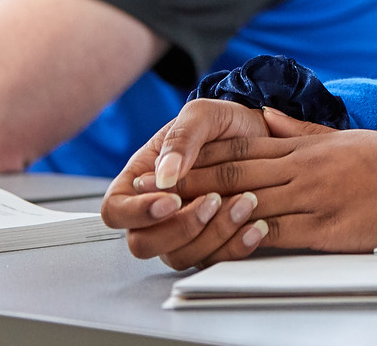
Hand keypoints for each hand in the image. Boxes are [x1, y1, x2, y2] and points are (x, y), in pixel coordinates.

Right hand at [102, 99, 271, 264]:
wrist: (261, 133)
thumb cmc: (224, 124)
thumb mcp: (203, 115)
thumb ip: (182, 138)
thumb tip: (163, 175)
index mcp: (139, 181)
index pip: (115, 211)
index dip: (137, 212)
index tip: (173, 200)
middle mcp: (155, 214)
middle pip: (143, 244)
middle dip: (180, 228)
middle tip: (214, 200)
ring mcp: (181, 233)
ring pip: (180, 257)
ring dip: (213, 236)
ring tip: (246, 204)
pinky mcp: (212, 244)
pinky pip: (215, 260)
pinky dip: (236, 247)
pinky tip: (257, 227)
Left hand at [114, 109, 376, 268]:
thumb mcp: (344, 136)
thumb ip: (303, 129)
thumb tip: (270, 116)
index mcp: (305, 148)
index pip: (244, 145)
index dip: (204, 152)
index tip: (176, 158)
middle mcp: (302, 170)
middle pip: (235, 172)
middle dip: (192, 179)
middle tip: (157, 185)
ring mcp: (310, 199)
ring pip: (247, 202)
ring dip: (207, 208)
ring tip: (175, 213)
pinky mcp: (321, 229)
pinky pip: (273, 233)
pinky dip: (243, 236)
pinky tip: (219, 238)